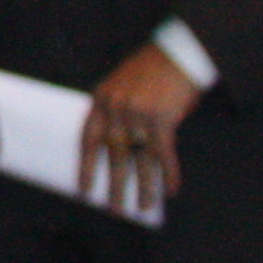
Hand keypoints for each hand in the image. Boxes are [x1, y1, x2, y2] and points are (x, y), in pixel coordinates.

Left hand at [80, 44, 199, 215]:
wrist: (178, 52)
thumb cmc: (153, 70)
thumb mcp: (124, 86)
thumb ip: (120, 114)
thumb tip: (126, 150)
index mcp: (101, 98)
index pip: (89, 138)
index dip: (87, 166)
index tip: (84, 189)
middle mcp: (115, 107)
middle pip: (113, 154)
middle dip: (114, 185)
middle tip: (114, 210)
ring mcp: (137, 113)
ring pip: (139, 158)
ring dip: (142, 186)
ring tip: (143, 207)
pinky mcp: (161, 118)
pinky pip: (164, 153)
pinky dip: (169, 173)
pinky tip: (170, 190)